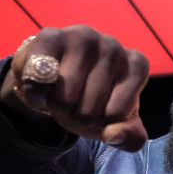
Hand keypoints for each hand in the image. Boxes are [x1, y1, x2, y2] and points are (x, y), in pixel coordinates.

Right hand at [1, 26, 149, 151]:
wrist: (54, 81)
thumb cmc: (92, 102)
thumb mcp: (117, 124)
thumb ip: (129, 137)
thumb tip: (113, 135)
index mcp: (137, 66)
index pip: (117, 115)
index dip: (101, 123)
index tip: (100, 110)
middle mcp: (114, 46)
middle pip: (89, 110)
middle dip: (77, 116)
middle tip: (75, 102)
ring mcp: (83, 37)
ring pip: (64, 99)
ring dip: (55, 107)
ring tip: (59, 93)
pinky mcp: (51, 36)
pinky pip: (39, 81)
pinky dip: (35, 95)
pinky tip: (41, 86)